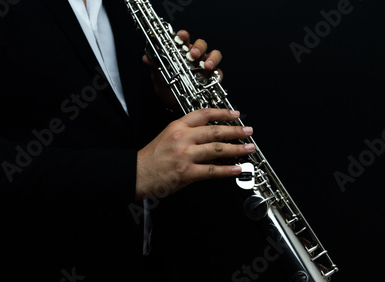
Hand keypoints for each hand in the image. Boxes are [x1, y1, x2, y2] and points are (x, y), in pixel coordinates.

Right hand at [135, 109, 253, 199]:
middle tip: (248, 131)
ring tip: (248, 149)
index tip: (235, 114)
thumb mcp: (167, 136)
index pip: (204, 114)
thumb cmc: (150, 158)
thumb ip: (187, 133)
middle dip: (235, 131)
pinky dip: (227, 170)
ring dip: (236, 149)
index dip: (222, 113)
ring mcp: (186, 155)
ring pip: (217, 149)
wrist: (136, 173)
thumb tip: (210, 135)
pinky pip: (212, 171)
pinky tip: (236, 168)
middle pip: (215, 131)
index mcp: (177, 126)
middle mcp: (183, 138)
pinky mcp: (187, 172)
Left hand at [142, 30, 222, 108]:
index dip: (183, 35)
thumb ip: (155, 67)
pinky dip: (217, 74)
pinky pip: (218, 73)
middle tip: (193, 54)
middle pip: (201, 44)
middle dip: (198, 47)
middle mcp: (194, 57)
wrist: (174, 106)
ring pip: (214, 55)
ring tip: (207, 66)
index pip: (184, 39)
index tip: (181, 36)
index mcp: (181, 52)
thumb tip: (146, 57)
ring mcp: (204, 66)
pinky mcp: (212, 78)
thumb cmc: (167, 89)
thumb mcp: (159, 79)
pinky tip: (213, 78)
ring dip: (211, 58)